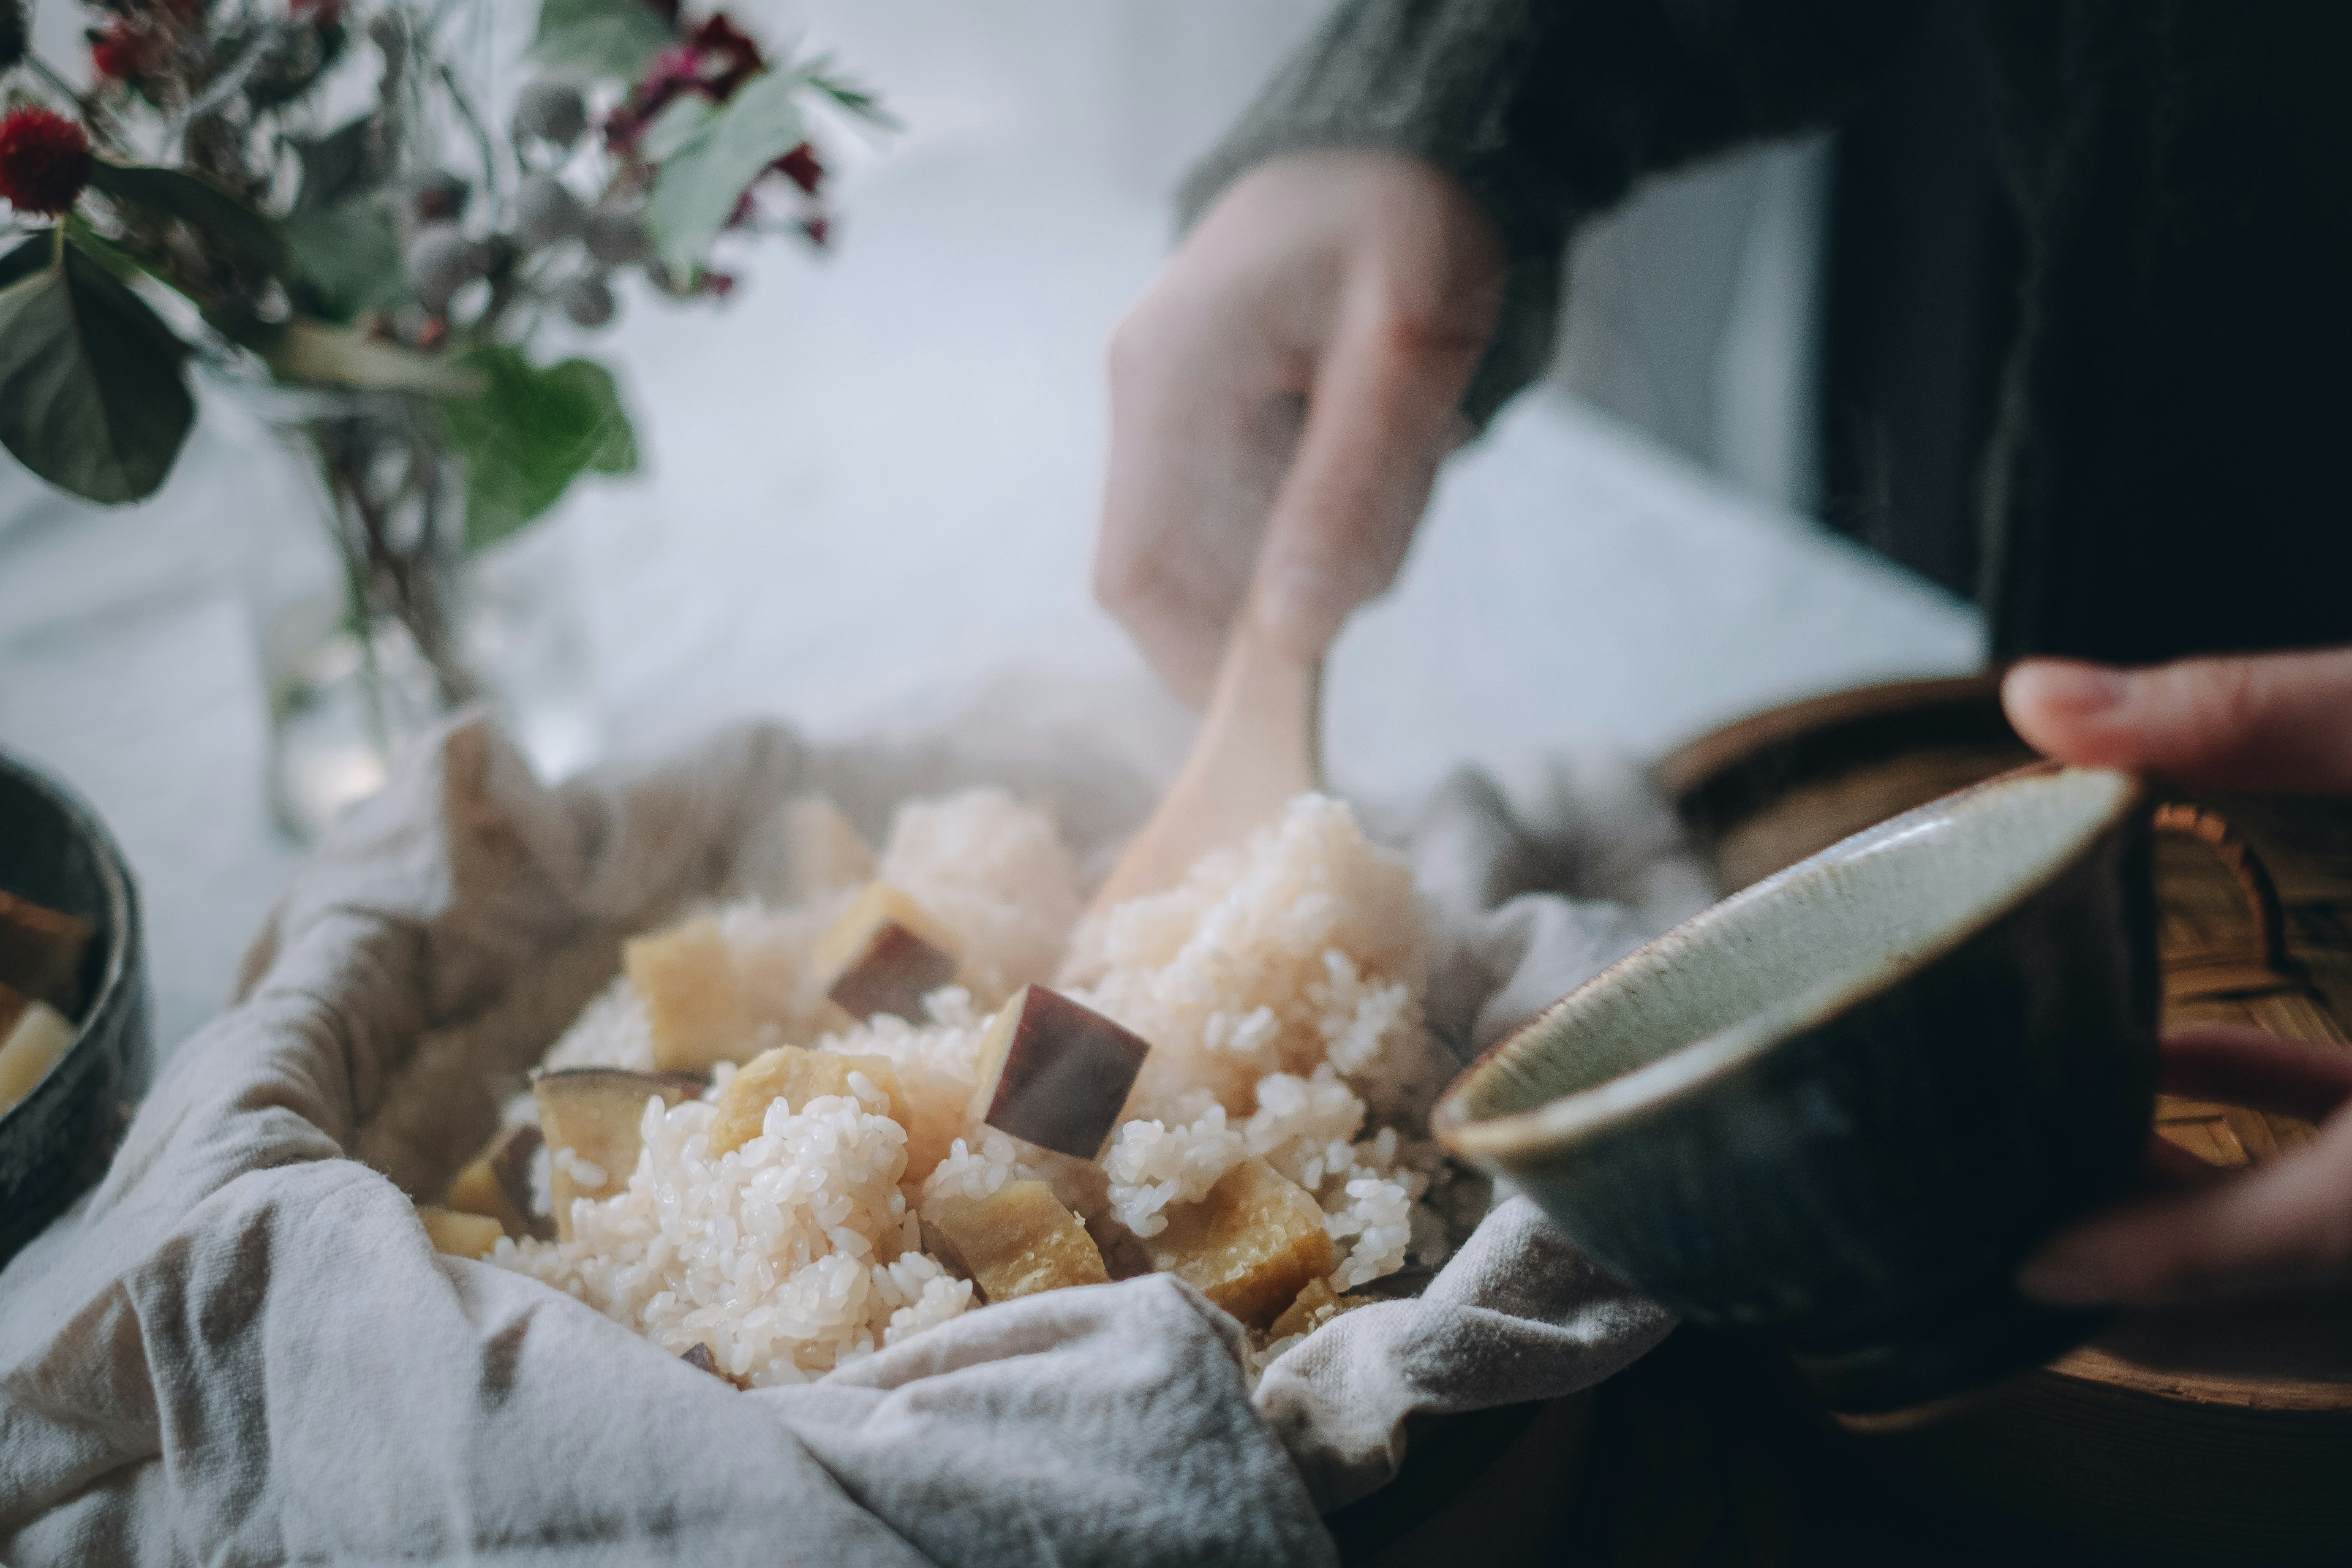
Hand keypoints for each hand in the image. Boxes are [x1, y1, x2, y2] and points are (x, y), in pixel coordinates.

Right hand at [1096, 150, 1505, 703]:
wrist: (1393, 146)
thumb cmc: (1405, 224)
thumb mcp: (1405, 348)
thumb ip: (1348, 486)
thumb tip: (1292, 637)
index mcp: (1165, 375)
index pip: (1137, 575)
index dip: (1200, 659)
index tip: (1297, 685)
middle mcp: (1142, 399)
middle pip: (1174, 578)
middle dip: (1281, 595)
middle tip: (1389, 510)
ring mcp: (1166, 411)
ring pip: (1218, 556)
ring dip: (1312, 553)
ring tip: (1393, 453)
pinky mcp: (1202, 422)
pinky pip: (1243, 516)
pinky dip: (1314, 520)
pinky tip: (1369, 450)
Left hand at [2003, 647, 2351, 1306]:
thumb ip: (2256, 716)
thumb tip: (2037, 695)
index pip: (2320, 1237)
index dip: (2167, 1266)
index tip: (2026, 1267)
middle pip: (2326, 1311)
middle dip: (2168, 1304)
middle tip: (2001, 1256)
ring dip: (2220, 1241)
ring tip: (2063, 1159)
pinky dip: (2286, 1141)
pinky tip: (2174, 1058)